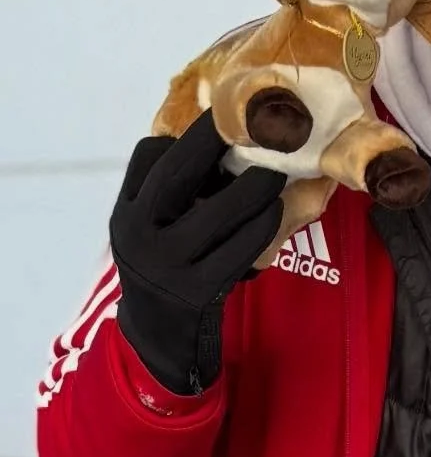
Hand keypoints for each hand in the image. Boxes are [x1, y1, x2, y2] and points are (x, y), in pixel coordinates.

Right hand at [110, 110, 285, 394]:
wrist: (158, 338)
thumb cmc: (165, 270)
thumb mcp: (151, 229)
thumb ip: (170, 193)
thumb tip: (224, 145)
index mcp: (126, 212)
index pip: (149, 158)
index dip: (188, 136)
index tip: (223, 118)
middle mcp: (138, 234)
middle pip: (176, 175)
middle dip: (215, 143)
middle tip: (255, 123)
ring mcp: (167, 265)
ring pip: (215, 215)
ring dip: (252, 188)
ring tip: (278, 170)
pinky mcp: (197, 292)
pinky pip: (237, 251)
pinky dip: (260, 228)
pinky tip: (276, 211)